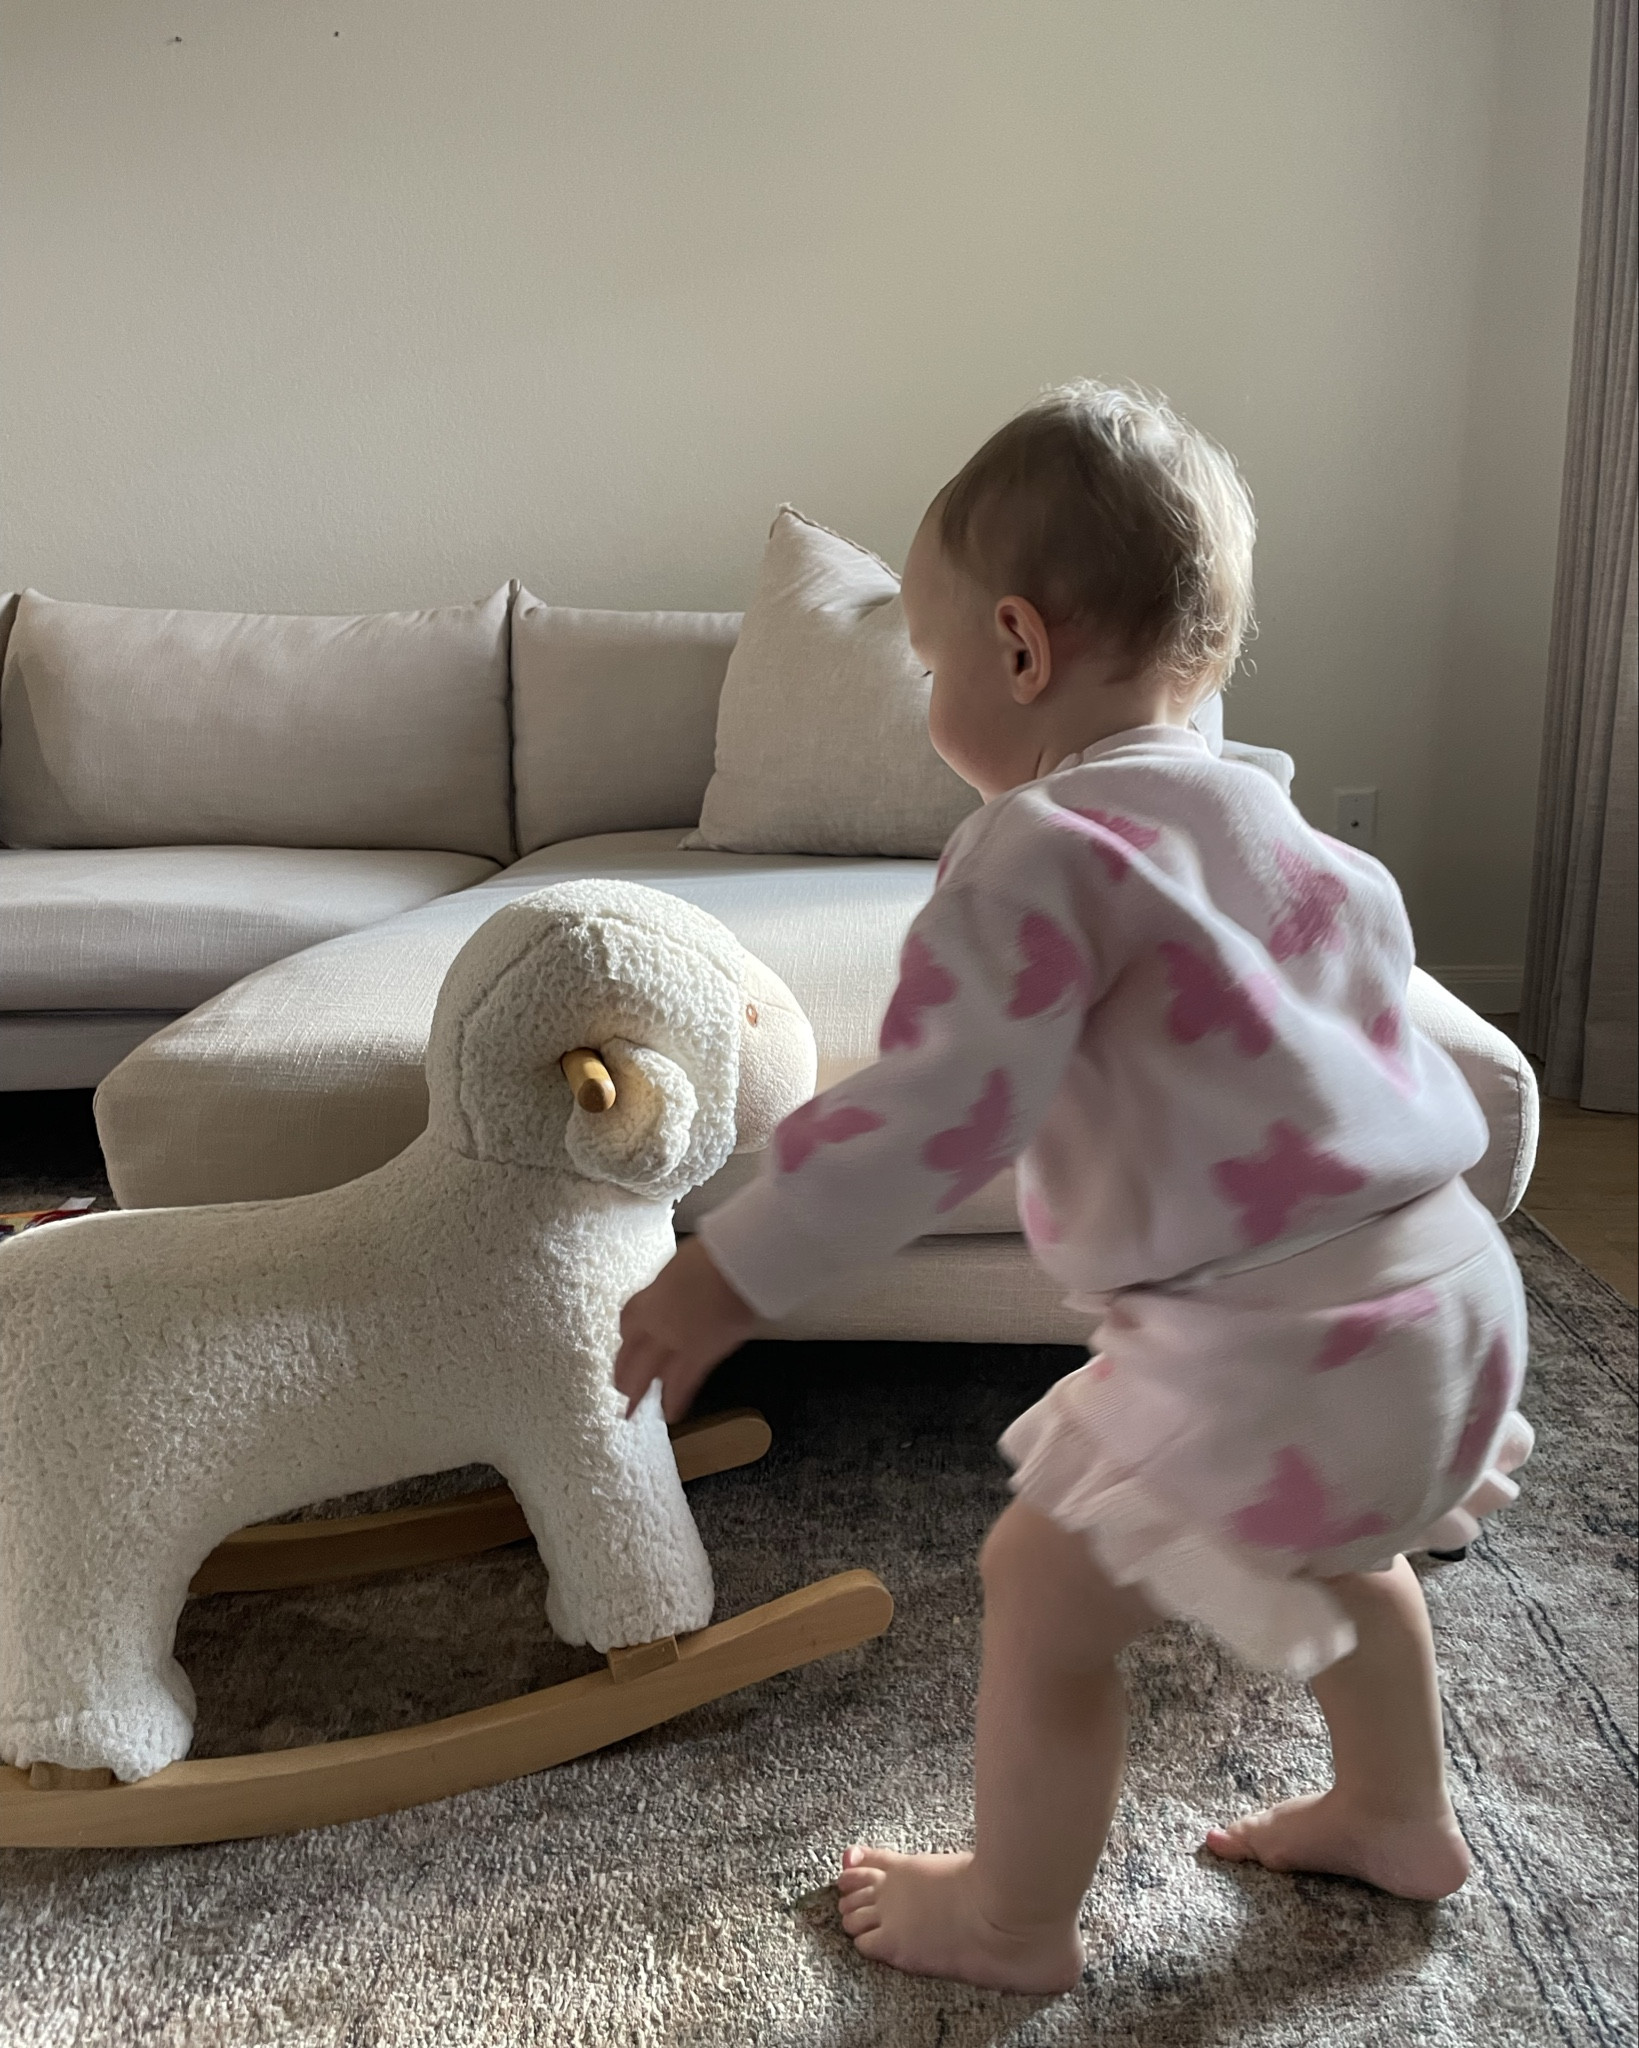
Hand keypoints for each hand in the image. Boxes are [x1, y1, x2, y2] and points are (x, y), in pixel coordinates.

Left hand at [613, 1237, 758, 1422]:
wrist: (736, 1264)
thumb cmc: (715, 1255)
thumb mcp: (681, 1267)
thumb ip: (672, 1287)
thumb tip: (675, 1292)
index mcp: (651, 1298)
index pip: (628, 1322)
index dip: (626, 1337)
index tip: (625, 1344)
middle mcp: (656, 1323)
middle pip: (630, 1354)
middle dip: (622, 1373)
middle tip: (619, 1388)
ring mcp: (676, 1342)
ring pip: (648, 1375)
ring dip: (638, 1395)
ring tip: (631, 1412)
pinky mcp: (700, 1356)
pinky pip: (683, 1384)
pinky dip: (676, 1401)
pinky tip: (672, 1415)